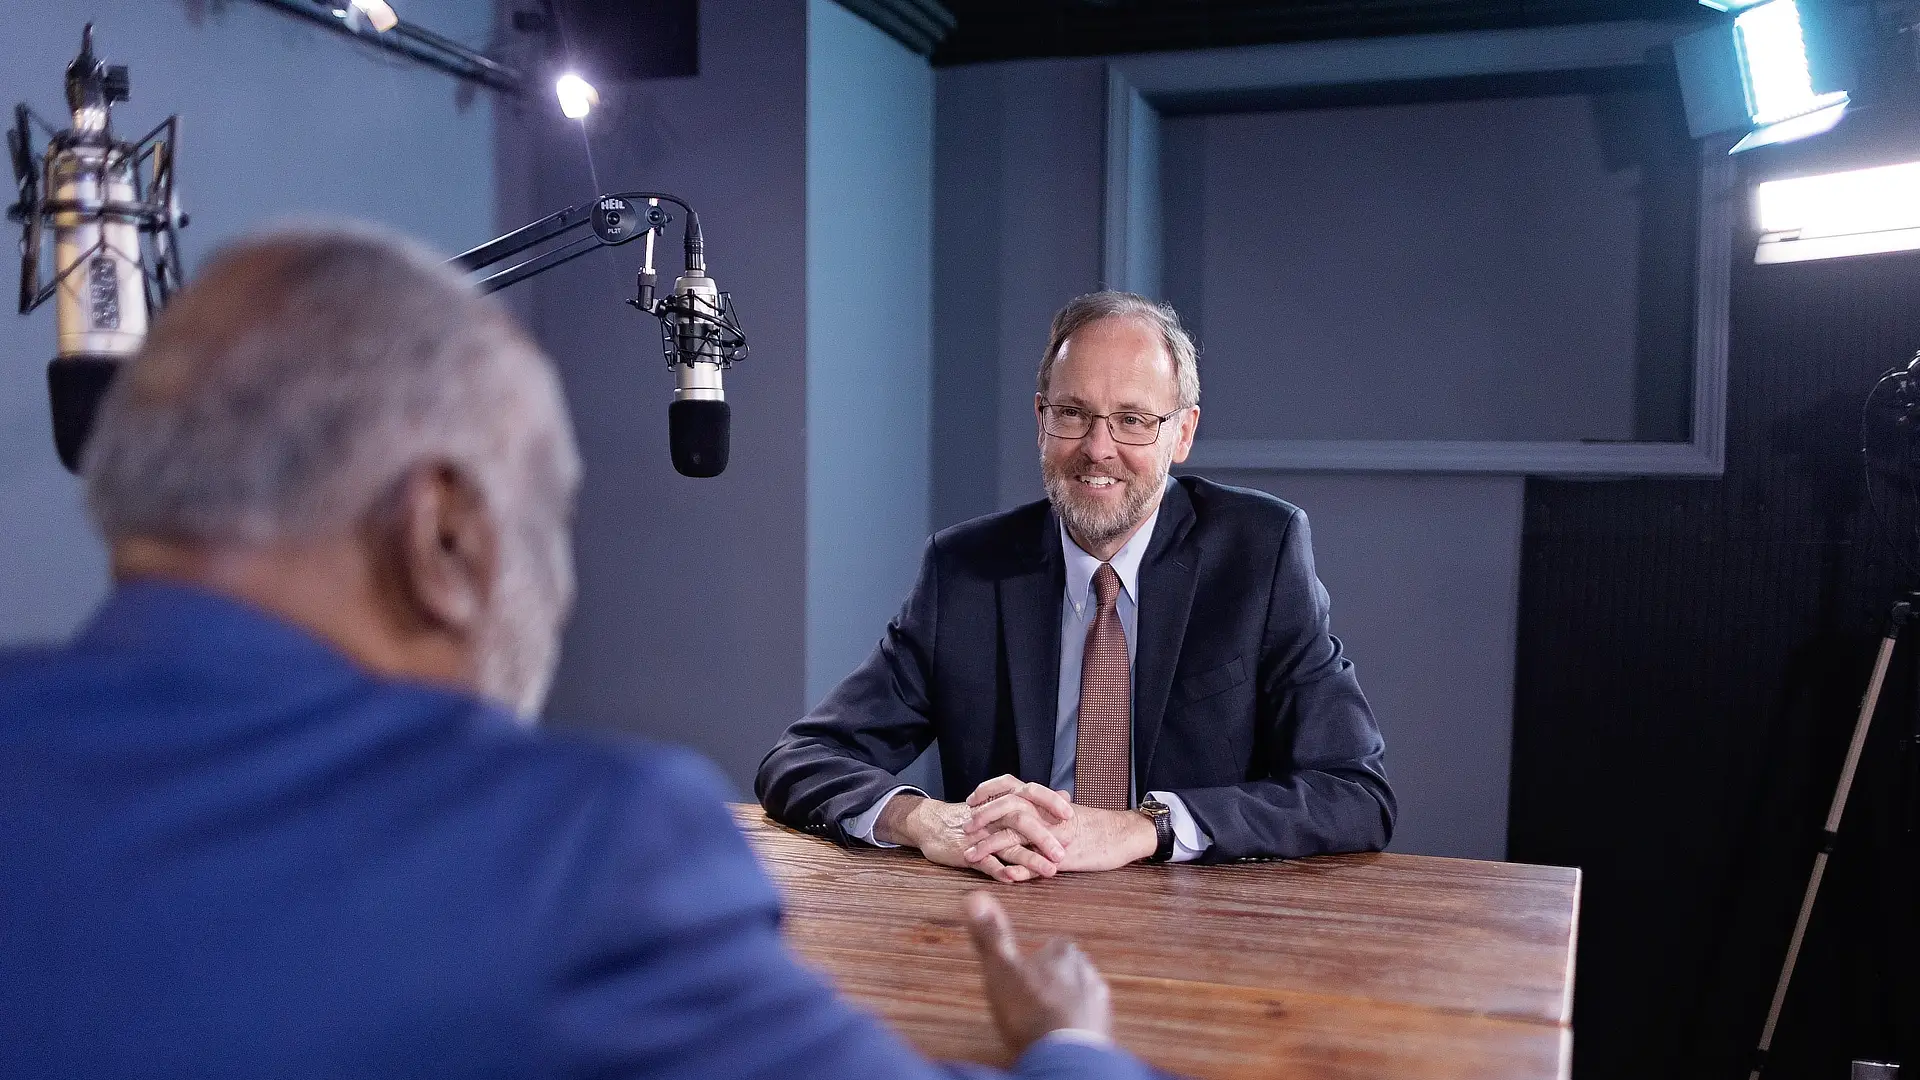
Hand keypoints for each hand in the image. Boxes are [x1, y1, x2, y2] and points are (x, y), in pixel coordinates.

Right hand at [877, 793, 1064, 882]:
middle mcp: (995, 815)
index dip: (1050, 803)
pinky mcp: (968, 852)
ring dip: (1030, 859)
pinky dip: (998, 870)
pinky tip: (1013, 879)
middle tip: (1063, 852)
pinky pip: (985, 862)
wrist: (933, 824)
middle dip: (1044, 837)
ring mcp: (981, 835)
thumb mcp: (1004, 804)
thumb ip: (1036, 802)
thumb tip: (1066, 794)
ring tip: (1050, 871)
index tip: (1070, 814)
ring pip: (1007, 845)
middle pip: (1021, 820)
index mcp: (1006, 801)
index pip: (1031, 794)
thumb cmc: (976, 817)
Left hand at [964, 776, 1157, 872]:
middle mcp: (1046, 813)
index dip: (988, 791)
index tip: (970, 799)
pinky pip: (1035, 863)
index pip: (1010, 786)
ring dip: (990, 846)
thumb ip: (1043, 810)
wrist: (1123, 834)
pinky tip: (1002, 875)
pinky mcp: (1062, 856)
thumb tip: (1025, 808)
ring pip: (1015, 837)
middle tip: (964, 828)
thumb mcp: (1065, 813)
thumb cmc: (1095, 824)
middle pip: (1007, 808)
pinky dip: (1018, 869)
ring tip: (970, 856)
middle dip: (982, 817)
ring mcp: (1052, 834)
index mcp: (1045, 800)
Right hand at [965, 891, 1112, 1054]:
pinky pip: (1087, 1022)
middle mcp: (1087, 971)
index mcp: (1062, 953)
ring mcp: (1098, 1002)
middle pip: (1067, 971)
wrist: (1064, 1054)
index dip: (1036, 960)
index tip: (1022, 973)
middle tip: (1030, 1000)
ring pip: (1079, 996)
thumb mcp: (1000, 969)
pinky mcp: (1104, 1029)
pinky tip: (1059, 1036)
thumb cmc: (1029, 1009)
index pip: (1052, 946)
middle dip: (1052, 982)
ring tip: (1043, 1021)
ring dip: (1064, 1005)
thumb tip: (975, 896)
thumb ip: (990, 936)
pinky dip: (1074, 1026)